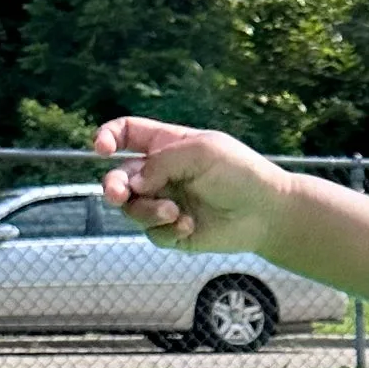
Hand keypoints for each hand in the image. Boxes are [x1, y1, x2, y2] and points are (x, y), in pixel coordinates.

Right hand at [95, 113, 279, 249]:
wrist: (267, 213)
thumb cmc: (241, 173)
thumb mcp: (201, 152)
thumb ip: (162, 161)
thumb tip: (134, 183)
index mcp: (166, 145)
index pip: (126, 134)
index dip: (108, 137)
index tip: (101, 148)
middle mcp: (161, 174)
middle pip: (118, 178)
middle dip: (113, 186)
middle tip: (120, 195)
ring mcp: (165, 203)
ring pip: (132, 209)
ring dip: (147, 211)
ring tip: (174, 212)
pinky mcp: (174, 231)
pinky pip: (152, 233)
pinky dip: (167, 230)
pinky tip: (190, 225)